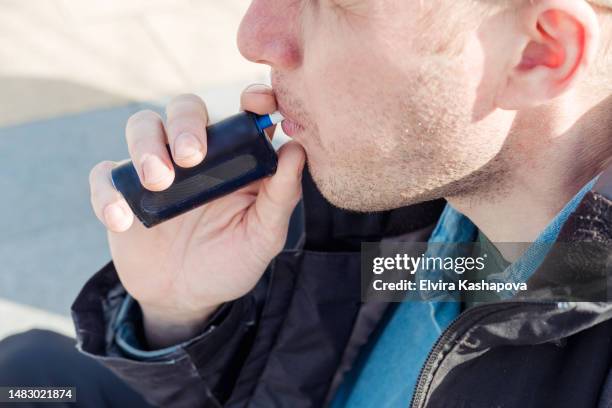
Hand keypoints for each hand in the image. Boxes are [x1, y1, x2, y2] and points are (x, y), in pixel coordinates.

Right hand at [88, 85, 304, 347]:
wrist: (185, 298)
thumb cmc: (231, 261)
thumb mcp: (263, 236)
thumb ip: (281, 197)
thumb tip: (296, 149)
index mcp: (235, 159)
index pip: (241, 113)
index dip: (252, 98)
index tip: (256, 102)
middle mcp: (195, 156)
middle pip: (185, 109)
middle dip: (186, 124)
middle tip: (190, 157)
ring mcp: (156, 168)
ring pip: (142, 127)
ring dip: (146, 148)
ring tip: (158, 183)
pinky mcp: (122, 191)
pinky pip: (105, 176)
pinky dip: (108, 193)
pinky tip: (122, 221)